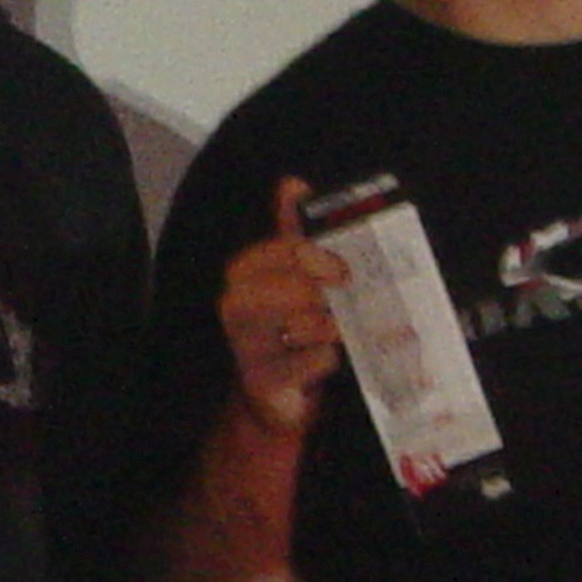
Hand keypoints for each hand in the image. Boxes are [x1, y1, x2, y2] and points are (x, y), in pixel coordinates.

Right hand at [217, 176, 347, 436]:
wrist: (274, 397)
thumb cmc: (287, 328)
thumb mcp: (289, 277)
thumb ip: (292, 232)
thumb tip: (293, 184)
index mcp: (243, 272)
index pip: (284, 249)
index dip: (319, 255)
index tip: (343, 268)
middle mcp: (236, 305)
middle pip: (295, 286)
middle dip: (328, 293)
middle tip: (345, 299)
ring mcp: (246, 345)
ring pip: (304, 323)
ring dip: (331, 327)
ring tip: (337, 330)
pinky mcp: (263, 381)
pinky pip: (312, 361)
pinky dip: (327, 359)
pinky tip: (327, 360)